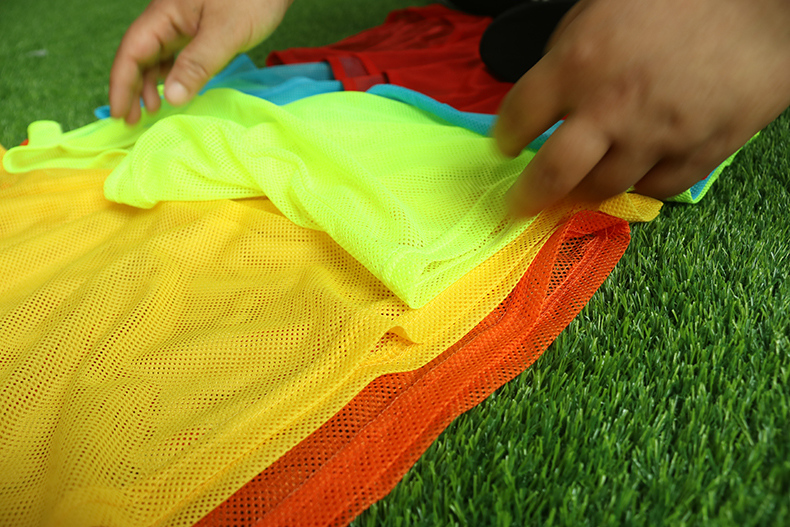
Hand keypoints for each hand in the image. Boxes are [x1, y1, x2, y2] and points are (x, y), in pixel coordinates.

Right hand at [109, 0, 292, 123]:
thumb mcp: (226, 33)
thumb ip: (197, 64)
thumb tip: (169, 98)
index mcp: (165, 13)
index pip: (131, 51)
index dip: (121, 84)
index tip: (117, 115)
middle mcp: (168, 16)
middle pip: (138, 54)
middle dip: (131, 87)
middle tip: (131, 120)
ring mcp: (184, 21)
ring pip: (156, 54)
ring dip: (150, 82)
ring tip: (152, 110)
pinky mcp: (200, 26)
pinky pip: (176, 52)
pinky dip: (171, 73)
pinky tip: (174, 89)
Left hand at [495, 0, 789, 215]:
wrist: (766, 7)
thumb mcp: (603, 7)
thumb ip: (568, 52)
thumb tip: (549, 94)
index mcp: (578, 64)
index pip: (519, 117)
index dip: (505, 137)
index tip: (505, 147)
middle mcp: (609, 110)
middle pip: (552, 176)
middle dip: (529, 195)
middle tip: (520, 202)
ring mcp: (654, 138)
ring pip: (604, 189)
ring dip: (584, 192)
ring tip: (576, 188)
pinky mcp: (697, 154)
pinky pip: (656, 189)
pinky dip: (639, 186)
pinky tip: (632, 174)